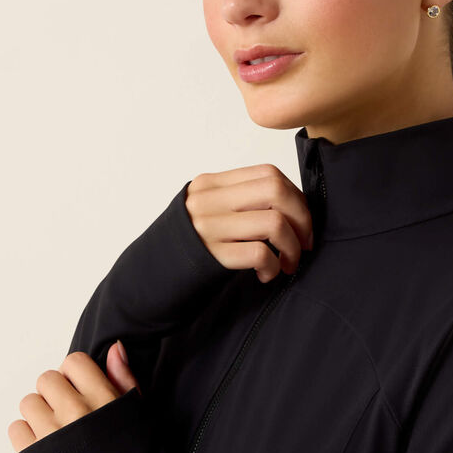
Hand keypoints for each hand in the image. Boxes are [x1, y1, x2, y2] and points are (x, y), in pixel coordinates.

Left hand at [8, 340, 139, 452]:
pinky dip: (28, 434)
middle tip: (70, 411)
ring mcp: (52, 435)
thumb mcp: (139, 414)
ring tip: (58, 430)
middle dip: (57, 391)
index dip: (77, 373)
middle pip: (47, 379)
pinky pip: (16, 429)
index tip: (83, 388)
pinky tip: (47, 446)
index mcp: (103, 399)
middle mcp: (75, 412)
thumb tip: (114, 347)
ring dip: (40, 412)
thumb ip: (124, 378)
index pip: (73, 362)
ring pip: (28, 403)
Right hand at [185, 163, 313, 283]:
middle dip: (302, 218)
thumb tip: (294, 207)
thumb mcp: (209, 213)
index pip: (268, 173)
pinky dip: (273, 266)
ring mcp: (208, 227)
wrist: (148, 279)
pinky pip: (260, 253)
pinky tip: (267, 275)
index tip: (302, 221)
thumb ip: (240, 202)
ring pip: (274, 222)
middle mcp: (208, 201)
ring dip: (292, 247)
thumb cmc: (189, 249)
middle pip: (276, 191)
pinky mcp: (211, 256)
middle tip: (304, 243)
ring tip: (288, 263)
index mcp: (211, 185)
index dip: (296, 196)